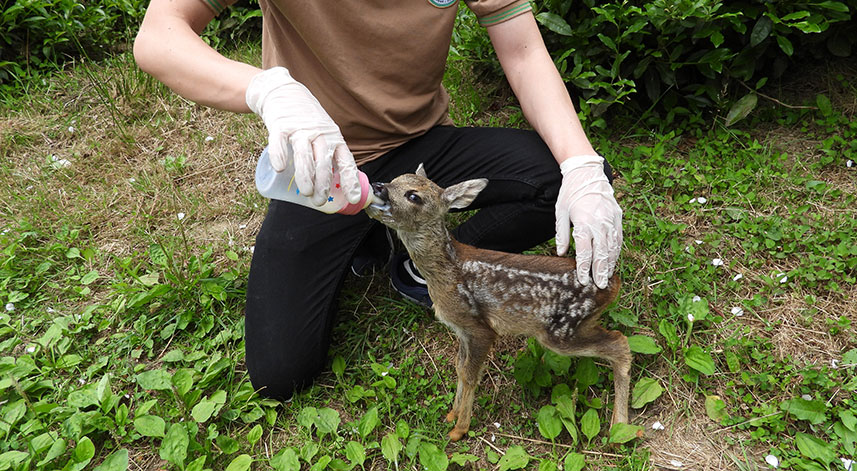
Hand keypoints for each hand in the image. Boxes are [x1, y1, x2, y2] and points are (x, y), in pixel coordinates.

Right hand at [245, 67, 360, 206]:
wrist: (284, 92)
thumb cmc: (307, 121)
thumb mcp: (325, 134)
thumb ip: (328, 156)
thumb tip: (333, 188)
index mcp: (334, 138)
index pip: (345, 160)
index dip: (350, 179)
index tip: (353, 197)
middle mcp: (320, 133)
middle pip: (324, 161)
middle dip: (323, 183)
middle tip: (320, 201)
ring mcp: (300, 129)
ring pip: (305, 155)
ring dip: (306, 175)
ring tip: (306, 192)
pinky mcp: (281, 124)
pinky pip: (280, 142)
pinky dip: (279, 155)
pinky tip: (280, 168)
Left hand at [554, 155, 622, 288]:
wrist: (587, 172)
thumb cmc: (570, 192)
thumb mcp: (560, 212)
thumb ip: (561, 234)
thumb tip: (561, 253)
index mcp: (583, 222)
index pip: (585, 251)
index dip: (584, 268)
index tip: (583, 280)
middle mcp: (599, 222)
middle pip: (601, 252)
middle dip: (600, 271)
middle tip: (600, 286)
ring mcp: (610, 219)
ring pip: (613, 246)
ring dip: (610, 263)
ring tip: (607, 276)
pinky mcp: (617, 216)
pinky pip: (618, 237)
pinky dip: (617, 250)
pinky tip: (614, 260)